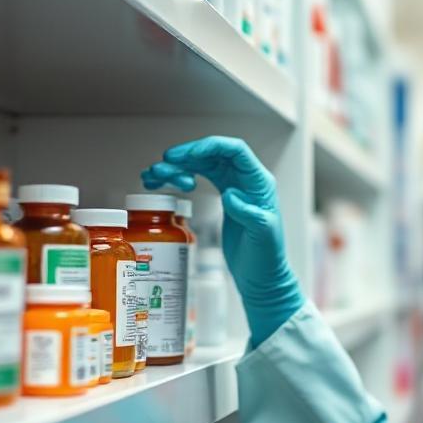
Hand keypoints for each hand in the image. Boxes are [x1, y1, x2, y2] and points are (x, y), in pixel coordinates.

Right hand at [141, 136, 302, 346]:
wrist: (261, 276)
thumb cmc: (267, 257)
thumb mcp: (261, 235)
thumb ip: (250, 214)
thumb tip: (231, 194)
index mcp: (259, 183)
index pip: (235, 151)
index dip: (209, 147)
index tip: (186, 155)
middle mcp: (247, 180)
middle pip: (214, 154)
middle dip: (188, 155)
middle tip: (165, 164)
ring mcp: (235, 187)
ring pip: (204, 165)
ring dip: (179, 165)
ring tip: (156, 175)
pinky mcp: (224, 197)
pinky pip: (201, 178)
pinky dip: (181, 176)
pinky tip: (164, 182)